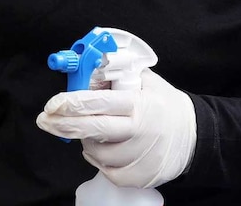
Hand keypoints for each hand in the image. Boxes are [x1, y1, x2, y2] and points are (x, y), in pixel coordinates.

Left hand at [36, 69, 195, 188]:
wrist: (196, 134)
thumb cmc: (161, 102)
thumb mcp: (142, 78)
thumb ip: (113, 73)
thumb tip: (81, 66)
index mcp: (138, 102)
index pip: (98, 103)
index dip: (71, 104)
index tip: (51, 105)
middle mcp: (142, 129)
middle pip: (94, 130)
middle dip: (63, 125)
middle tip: (44, 121)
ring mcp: (144, 155)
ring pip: (99, 153)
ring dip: (87, 142)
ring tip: (92, 131)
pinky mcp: (145, 175)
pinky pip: (110, 172)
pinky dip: (100, 161)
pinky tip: (102, 150)